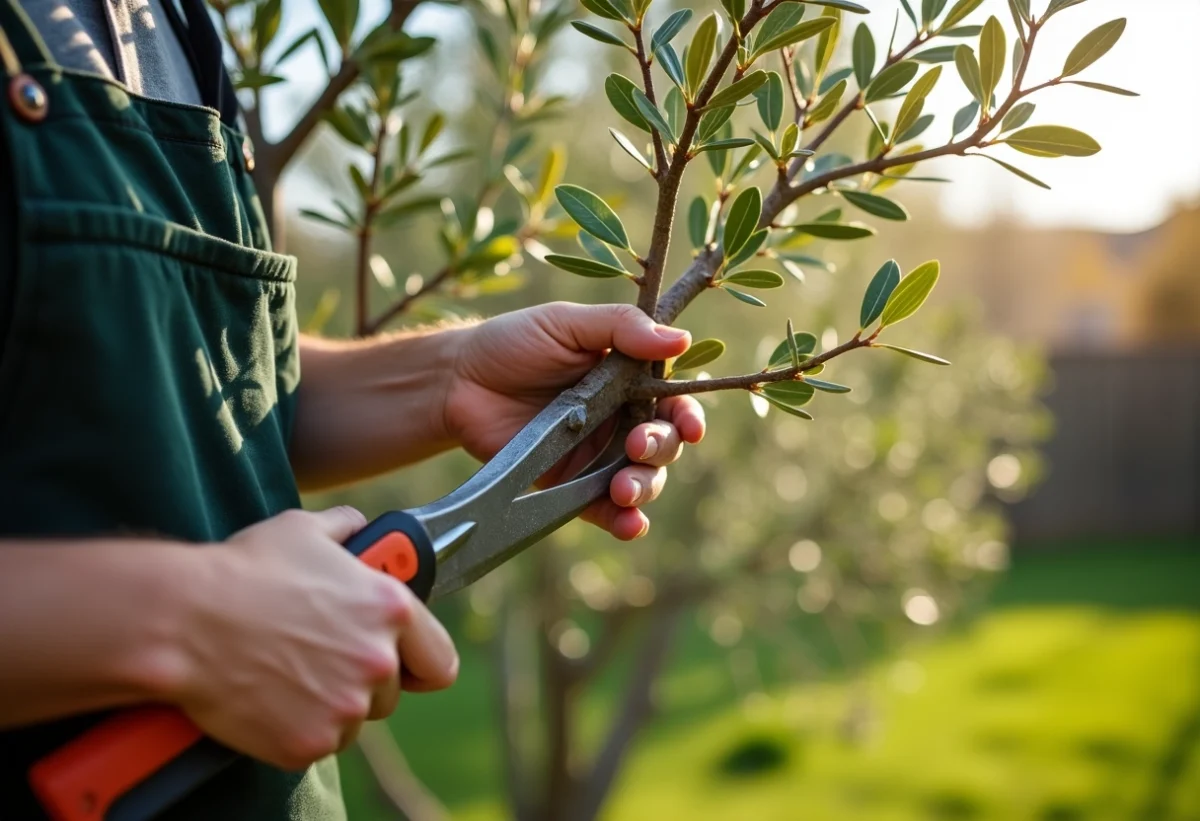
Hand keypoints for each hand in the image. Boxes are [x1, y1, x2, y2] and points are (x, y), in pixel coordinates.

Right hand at [172, 507, 457, 769]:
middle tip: (321, 659)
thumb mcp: (304, 530)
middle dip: (362, 680)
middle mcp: (377, 662)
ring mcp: (345, 708)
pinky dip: (297, 728)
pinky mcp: (309, 743)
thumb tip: (360, 526)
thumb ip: (348, 528)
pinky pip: (317, 743)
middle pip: (391, 693)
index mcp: (390, 610)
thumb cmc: (244, 570)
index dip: (422, 662)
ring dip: (331, 705)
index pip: (440, 661)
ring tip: (287, 673)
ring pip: (353, 719)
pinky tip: (269, 697)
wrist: (185, 621)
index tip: (406, 663)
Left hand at [445, 303, 706, 540]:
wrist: (458, 382)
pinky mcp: (569, 486)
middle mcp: (620, 419)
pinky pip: (604, 509)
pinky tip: (628, 523)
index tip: (690, 427)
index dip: (688, 416)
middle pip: (664, 444)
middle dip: (660, 449)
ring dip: (645, 486)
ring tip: (623, 487)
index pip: (674, 402)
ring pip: (642, 480)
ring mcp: (596, 456)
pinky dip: (623, 520)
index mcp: (629, 380)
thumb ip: (621, 328)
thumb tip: (681, 338)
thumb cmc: (514, 343)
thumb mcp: (567, 323)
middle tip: (636, 445)